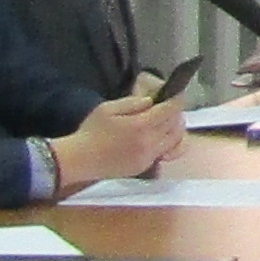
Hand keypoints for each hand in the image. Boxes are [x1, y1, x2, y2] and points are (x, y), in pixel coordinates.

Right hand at [47, 93, 185, 193]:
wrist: (81, 159)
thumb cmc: (91, 130)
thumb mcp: (108, 108)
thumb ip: (132, 103)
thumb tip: (151, 101)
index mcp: (141, 125)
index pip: (169, 110)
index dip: (176, 100)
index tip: (178, 94)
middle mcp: (149, 142)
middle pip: (175, 125)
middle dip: (177, 113)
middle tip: (171, 106)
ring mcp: (148, 157)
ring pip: (174, 141)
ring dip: (176, 129)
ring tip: (168, 121)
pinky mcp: (144, 166)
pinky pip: (164, 153)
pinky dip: (168, 142)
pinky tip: (159, 136)